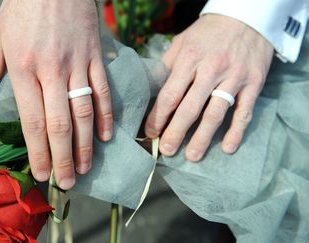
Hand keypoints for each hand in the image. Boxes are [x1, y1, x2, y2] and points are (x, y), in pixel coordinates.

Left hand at [0, 0, 112, 188]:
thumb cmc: (23, 8)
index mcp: (23, 69)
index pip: (32, 120)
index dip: (38, 151)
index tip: (42, 174)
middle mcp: (51, 71)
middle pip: (59, 123)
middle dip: (63, 158)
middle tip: (66, 183)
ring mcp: (76, 64)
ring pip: (84, 112)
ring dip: (86, 144)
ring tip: (85, 168)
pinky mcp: (94, 57)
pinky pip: (102, 91)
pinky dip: (105, 115)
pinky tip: (105, 136)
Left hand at [145, 14, 273, 160]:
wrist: (247, 17)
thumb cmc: (208, 33)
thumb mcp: (182, 42)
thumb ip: (168, 66)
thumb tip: (151, 90)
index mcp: (189, 59)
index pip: (170, 95)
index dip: (158, 117)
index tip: (150, 132)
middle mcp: (211, 70)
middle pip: (190, 109)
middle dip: (176, 133)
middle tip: (167, 151)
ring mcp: (234, 78)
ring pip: (215, 114)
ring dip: (203, 138)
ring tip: (192, 156)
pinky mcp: (253, 84)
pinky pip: (244, 112)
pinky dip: (236, 132)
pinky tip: (228, 148)